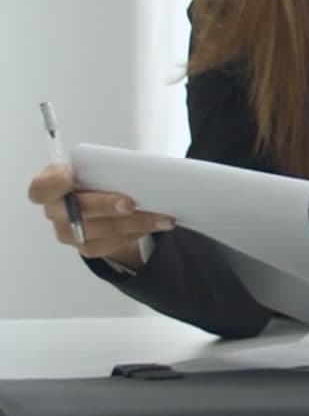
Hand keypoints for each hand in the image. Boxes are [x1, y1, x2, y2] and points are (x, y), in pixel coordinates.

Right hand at [27, 164, 174, 269]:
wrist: (104, 202)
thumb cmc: (99, 179)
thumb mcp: (99, 168)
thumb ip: (108, 168)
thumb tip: (142, 168)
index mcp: (52, 185)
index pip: (41, 188)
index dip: (53, 184)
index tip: (71, 178)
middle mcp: (56, 210)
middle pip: (75, 211)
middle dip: (104, 206)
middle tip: (131, 203)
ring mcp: (69, 232)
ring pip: (99, 231)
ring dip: (133, 223)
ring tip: (161, 217)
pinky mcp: (87, 247)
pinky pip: (111, 244)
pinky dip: (136, 233)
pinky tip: (155, 224)